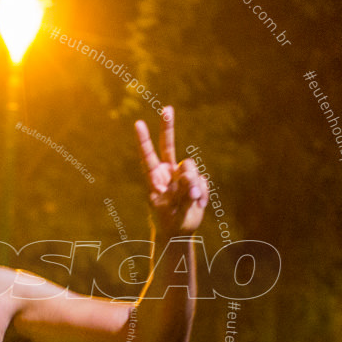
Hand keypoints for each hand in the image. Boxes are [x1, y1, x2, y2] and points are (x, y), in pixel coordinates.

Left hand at [134, 106, 207, 235]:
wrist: (179, 232)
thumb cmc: (169, 222)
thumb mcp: (172, 211)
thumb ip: (181, 194)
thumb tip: (191, 178)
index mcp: (154, 179)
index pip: (147, 157)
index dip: (144, 140)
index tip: (138, 123)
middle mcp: (167, 173)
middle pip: (168, 146)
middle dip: (168, 127)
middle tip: (167, 108)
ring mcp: (182, 176)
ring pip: (191, 167)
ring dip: (194, 183)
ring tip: (194, 200)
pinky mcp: (196, 181)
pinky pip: (203, 180)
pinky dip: (203, 193)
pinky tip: (199, 205)